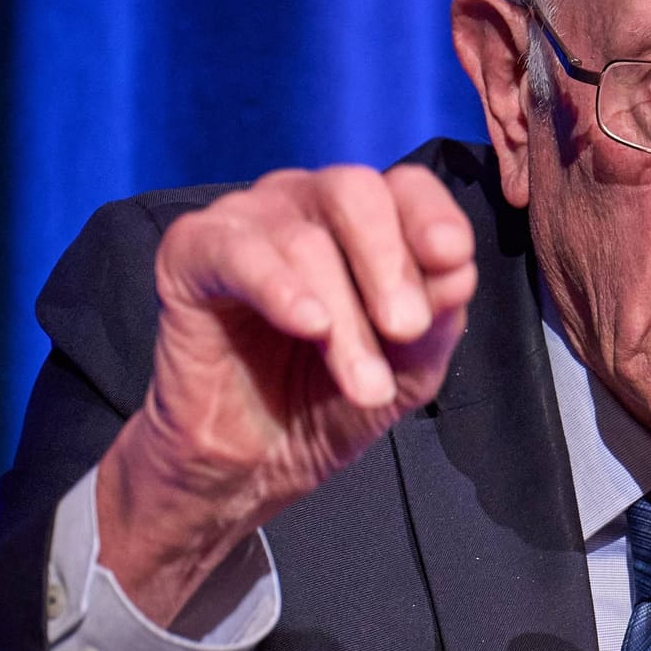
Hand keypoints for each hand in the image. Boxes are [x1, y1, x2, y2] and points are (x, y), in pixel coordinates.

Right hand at [95, 163, 477, 622]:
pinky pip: (235, 251)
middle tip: (406, 329)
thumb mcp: (407, 369)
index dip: (432, 216)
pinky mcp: (190, 252)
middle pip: (353, 191)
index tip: (452, 260)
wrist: (249, 465)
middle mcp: (302, 203)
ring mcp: (244, 221)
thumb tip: (459, 270)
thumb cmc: (329, 402)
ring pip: (303, 240)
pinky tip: (309, 324)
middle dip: (389, 264)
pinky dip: (277, 286)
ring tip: (364, 384)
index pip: (406, 186)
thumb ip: (436, 318)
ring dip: (344, 317)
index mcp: (362, 219)